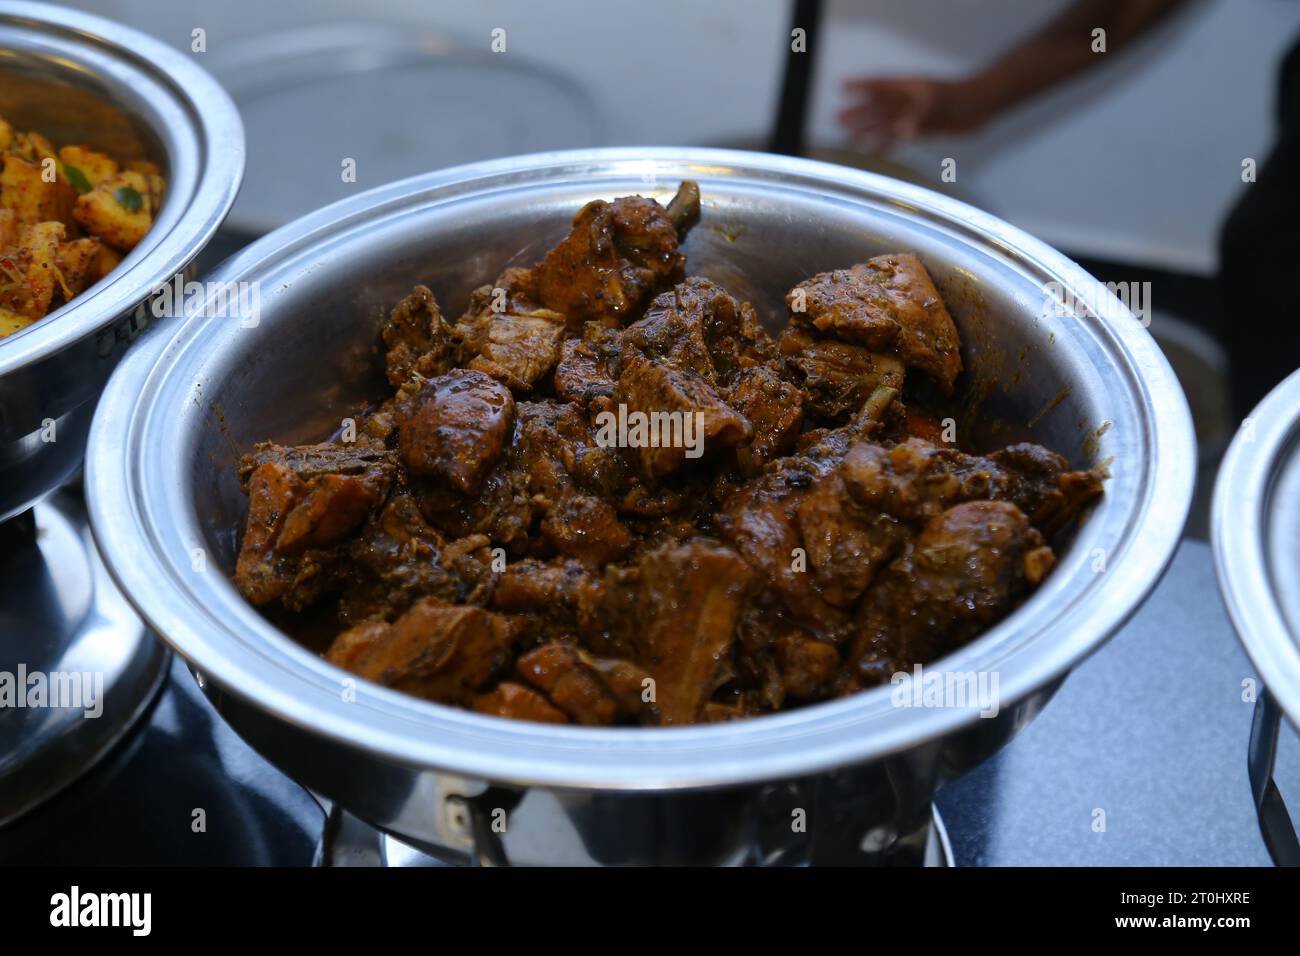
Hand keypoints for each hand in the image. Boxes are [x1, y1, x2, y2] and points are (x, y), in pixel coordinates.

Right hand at [838, 76, 989, 152]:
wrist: (980, 106)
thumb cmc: (959, 98)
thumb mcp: (937, 104)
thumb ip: (917, 118)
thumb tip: (900, 134)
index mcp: (907, 87)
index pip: (879, 84)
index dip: (861, 85)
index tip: (842, 88)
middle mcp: (907, 100)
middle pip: (878, 105)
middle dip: (859, 112)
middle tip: (838, 119)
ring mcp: (914, 114)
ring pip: (885, 123)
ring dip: (869, 130)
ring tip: (851, 140)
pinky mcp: (922, 128)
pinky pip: (899, 137)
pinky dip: (887, 144)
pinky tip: (877, 152)